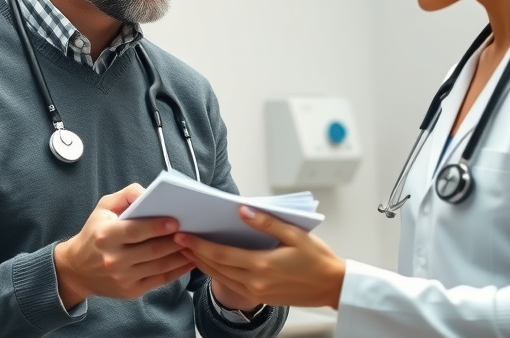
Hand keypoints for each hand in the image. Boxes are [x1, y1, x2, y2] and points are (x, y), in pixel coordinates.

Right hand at [53, 183, 194, 307]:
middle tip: (194, 231)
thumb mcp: (104, 207)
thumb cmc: (95, 231)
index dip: (156, 227)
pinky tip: (190, 260)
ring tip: (197, 244)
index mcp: (106, 236)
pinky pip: (160, 280)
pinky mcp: (131, 291)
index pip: (135, 231)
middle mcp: (113, 260)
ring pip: (159, 265)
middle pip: (152, 250)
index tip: (175, 221)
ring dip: (181, 255)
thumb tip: (150, 193)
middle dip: (175, 241)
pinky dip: (178, 270)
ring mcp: (123, 278)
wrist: (76, 269)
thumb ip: (127, 195)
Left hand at [175, 206, 345, 308]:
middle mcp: (256, 282)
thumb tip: (243, 211)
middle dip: (195, 253)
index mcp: (263, 265)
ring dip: (203, 265)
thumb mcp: (296, 234)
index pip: (221, 254)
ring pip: (221, 278)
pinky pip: (232, 285)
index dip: (199, 245)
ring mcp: (258, 293)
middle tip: (177, 240)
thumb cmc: (318, 259)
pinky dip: (218, 274)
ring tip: (189, 251)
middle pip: (216, 267)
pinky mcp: (262, 298)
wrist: (332, 286)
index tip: (183, 236)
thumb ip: (267, 222)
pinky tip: (212, 264)